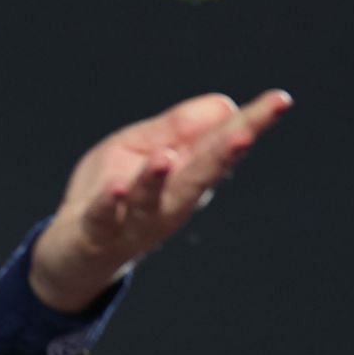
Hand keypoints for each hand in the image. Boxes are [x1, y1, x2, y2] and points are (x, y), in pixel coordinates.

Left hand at [28, 89, 293, 312]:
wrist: (73, 253)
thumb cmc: (114, 194)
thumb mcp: (142, 148)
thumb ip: (178, 128)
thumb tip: (225, 105)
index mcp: (185, 173)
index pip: (222, 143)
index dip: (252, 123)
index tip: (280, 101)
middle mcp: (169, 200)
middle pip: (199, 173)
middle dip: (223, 154)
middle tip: (247, 133)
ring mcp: (134, 218)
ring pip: (152, 198)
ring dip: (159, 179)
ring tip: (166, 158)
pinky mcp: (98, 230)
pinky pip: (104, 216)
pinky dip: (110, 204)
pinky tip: (115, 189)